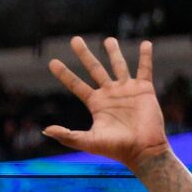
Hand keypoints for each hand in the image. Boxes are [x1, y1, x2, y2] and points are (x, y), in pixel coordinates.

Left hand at [44, 36, 167, 168]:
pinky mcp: (144, 90)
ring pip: (118, 65)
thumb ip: (68, 136)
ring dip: (114, 52)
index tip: (52, 62)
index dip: (65, 74)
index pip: (77, 85)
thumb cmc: (117, 149)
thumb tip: (46, 130)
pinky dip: (145, 57)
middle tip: (75, 40)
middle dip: (84, 54)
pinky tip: (146, 44)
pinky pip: (144, 69)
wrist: (143, 151)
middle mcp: (110, 94)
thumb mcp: (90, 142)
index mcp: (97, 104)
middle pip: (94, 69)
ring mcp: (127, 90)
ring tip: (109, 40)